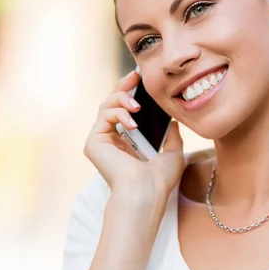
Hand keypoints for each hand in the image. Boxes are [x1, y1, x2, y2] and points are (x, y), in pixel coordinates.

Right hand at [83, 71, 185, 202]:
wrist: (146, 192)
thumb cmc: (159, 181)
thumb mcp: (173, 155)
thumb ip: (172, 138)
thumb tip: (175, 122)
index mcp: (127, 143)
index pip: (125, 110)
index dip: (131, 93)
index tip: (142, 79)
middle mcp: (111, 140)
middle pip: (112, 103)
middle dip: (123, 87)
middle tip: (135, 76)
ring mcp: (100, 141)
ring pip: (105, 106)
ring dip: (122, 98)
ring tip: (137, 106)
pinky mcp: (93, 143)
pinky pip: (103, 116)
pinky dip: (118, 113)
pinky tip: (132, 122)